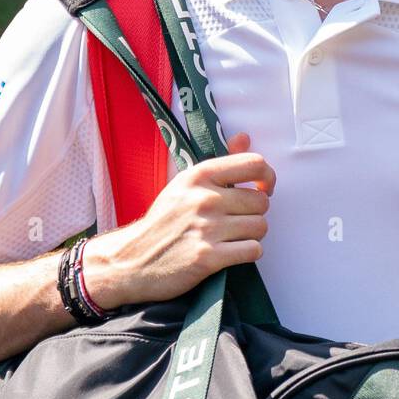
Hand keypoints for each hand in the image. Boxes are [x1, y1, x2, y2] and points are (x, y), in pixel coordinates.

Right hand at [82, 132, 272, 308]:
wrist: (131, 260)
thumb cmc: (163, 222)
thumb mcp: (185, 184)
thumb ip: (220, 162)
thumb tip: (244, 137)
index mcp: (199, 175)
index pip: (254, 163)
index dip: (267, 177)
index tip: (262, 188)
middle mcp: (204, 198)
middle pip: (261, 201)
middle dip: (255, 213)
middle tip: (237, 221)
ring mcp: (206, 228)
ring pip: (260, 227)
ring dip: (252, 235)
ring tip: (232, 237)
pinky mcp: (208, 257)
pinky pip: (253, 250)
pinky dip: (248, 253)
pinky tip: (232, 252)